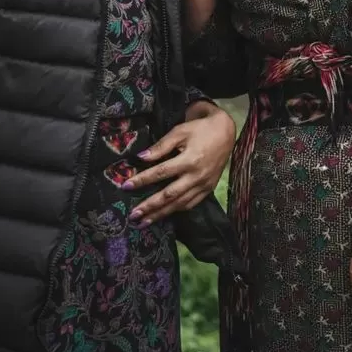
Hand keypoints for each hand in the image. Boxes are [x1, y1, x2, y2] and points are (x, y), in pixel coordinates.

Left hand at [125, 103, 235, 222]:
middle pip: (169, 194)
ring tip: (144, 221)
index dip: (142, 180)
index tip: (126, 186)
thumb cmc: (201, 129)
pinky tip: (165, 214)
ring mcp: (203, 185)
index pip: (160, 172)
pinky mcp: (208, 189)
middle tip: (133, 215)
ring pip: (180, 204)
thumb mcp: (180, 131)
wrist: (226, 132)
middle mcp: (196, 176)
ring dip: (161, 214)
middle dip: (150, 206)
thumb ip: (161, 145)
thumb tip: (141, 157)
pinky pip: (191, 204)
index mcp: (189, 160)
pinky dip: (177, 210)